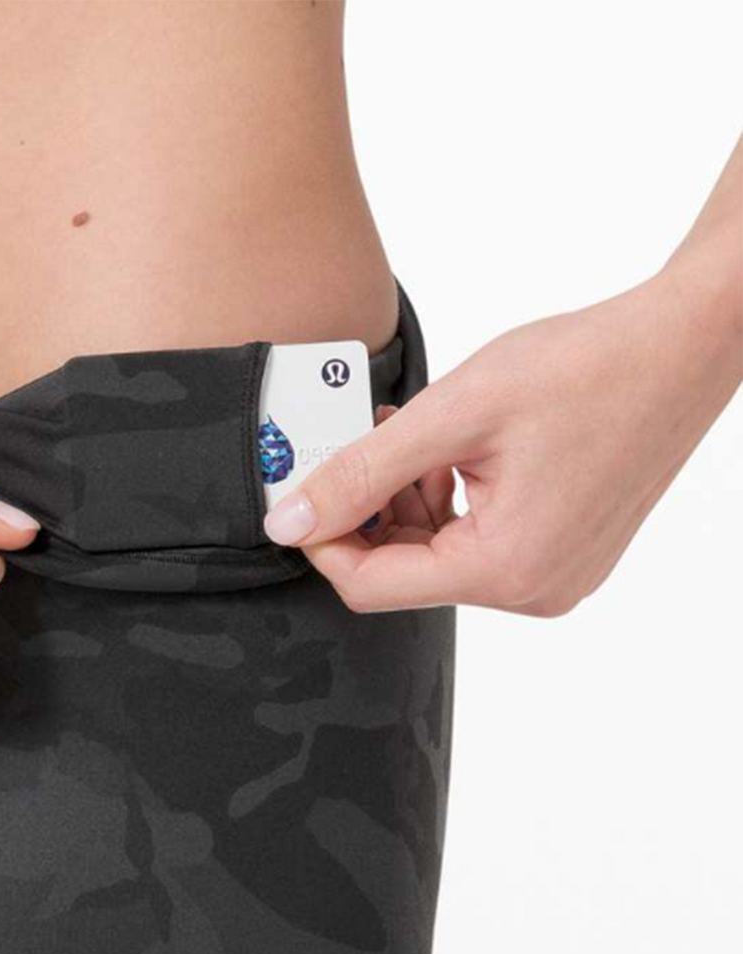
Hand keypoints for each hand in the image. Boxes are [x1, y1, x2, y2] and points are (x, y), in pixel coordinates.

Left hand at [260, 266, 742, 615]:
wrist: (686, 343)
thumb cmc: (587, 367)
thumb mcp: (451, 414)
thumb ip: (360, 473)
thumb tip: (287, 521)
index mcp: (504, 569)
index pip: (369, 585)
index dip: (322, 538)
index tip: (301, 489)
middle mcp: (532, 590)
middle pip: (402, 573)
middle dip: (366, 511)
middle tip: (359, 442)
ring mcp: (553, 577)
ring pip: (435, 557)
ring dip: (405, 501)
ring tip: (411, 434)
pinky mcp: (563, 554)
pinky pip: (476, 544)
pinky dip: (447, 502)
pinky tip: (448, 451)